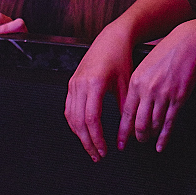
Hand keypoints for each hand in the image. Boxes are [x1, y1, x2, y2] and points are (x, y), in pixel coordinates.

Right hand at [64, 25, 137, 161]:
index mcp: (95, 84)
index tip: (104, 150)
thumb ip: (125, 110)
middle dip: (87, 142)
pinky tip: (83, 131)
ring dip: (79, 135)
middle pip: (78, 121)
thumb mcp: (127, 85)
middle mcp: (80, 84)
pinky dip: (74, 123)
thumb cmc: (121, 58)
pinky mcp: (71, 83)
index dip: (97, 138)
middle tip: (97, 155)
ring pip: (70, 116)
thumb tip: (126, 134)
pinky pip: (68, 108)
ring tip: (91, 147)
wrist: (112, 38)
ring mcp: (73, 83)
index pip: (92, 119)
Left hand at [121, 20, 195, 152]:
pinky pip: (169, 123)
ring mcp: (164, 95)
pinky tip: (160, 144)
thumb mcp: (144, 67)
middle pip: (139, 123)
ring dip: (151, 136)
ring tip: (149, 140)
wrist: (186, 44)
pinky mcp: (178, 98)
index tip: (121, 142)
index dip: (123, 132)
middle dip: (138, 137)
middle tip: (138, 141)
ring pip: (154, 124)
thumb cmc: (166, 53)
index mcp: (136, 82)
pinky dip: (164, 137)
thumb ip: (137, 86)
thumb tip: (133, 106)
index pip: (127, 113)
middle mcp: (148, 90)